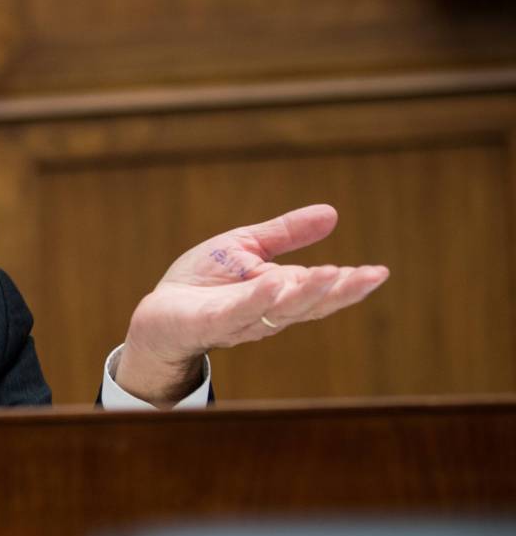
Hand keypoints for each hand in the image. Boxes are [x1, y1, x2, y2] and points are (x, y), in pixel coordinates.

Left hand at [114, 204, 389, 405]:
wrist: (156, 316)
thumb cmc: (201, 284)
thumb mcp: (246, 248)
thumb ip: (286, 234)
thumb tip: (332, 213)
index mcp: (279, 293)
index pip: (319, 290)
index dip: (349, 283)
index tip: (378, 272)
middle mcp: (266, 311)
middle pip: (309, 304)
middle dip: (341, 291)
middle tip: (371, 277)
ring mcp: (239, 319)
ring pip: (280, 310)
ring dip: (307, 293)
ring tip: (333, 274)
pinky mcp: (210, 322)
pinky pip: (237, 313)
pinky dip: (258, 300)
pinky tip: (275, 285)